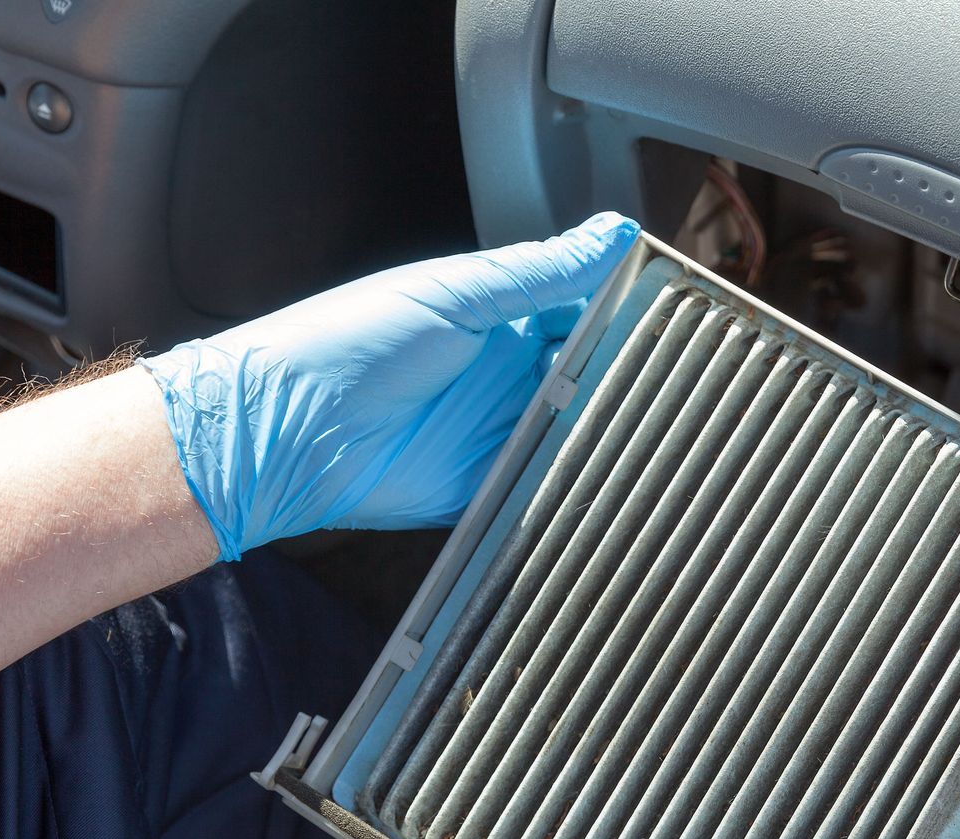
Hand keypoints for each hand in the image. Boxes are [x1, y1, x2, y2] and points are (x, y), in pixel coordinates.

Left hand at [140, 212, 639, 559]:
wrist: (286, 431)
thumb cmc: (346, 344)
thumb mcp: (454, 292)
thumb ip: (539, 271)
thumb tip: (612, 233)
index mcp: (498, 315)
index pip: (583, 305)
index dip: (626, 305)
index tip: (672, 305)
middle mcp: (506, 373)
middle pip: (592, 369)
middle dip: (628, 369)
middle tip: (667, 369)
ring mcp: (501, 430)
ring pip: (581, 427)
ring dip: (606, 423)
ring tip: (645, 415)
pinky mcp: (492, 484)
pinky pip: (549, 481)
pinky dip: (575, 475)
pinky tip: (601, 464)